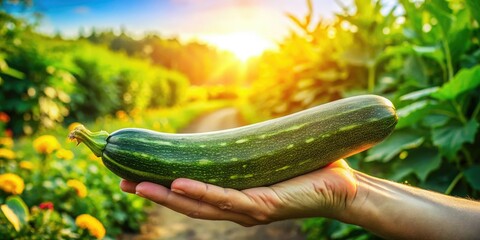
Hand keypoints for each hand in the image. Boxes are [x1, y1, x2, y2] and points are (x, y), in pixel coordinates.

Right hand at [120, 159, 356, 225]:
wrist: (347, 188)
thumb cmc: (311, 170)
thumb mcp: (271, 157)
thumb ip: (251, 148)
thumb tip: (238, 129)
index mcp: (237, 196)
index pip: (194, 191)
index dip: (164, 184)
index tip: (137, 172)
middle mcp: (237, 207)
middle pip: (188, 202)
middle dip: (154, 192)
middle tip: (121, 180)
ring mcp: (248, 209)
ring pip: (199, 204)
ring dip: (166, 195)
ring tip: (137, 184)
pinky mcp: (263, 206)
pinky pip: (227, 199)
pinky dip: (201, 192)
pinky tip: (177, 185)